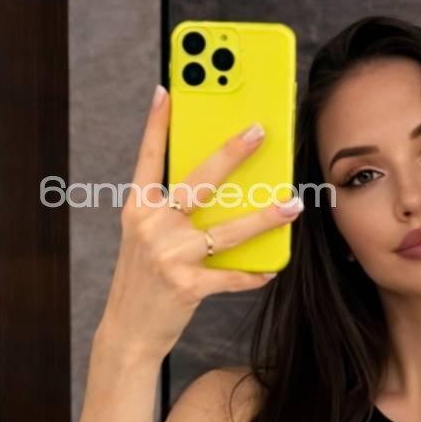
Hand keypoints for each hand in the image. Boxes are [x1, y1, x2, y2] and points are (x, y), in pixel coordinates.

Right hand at [100, 84, 302, 362]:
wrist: (128, 331)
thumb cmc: (144, 279)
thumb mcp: (147, 238)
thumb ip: (173, 212)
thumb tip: (221, 189)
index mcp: (138, 209)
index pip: (148, 158)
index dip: (157, 125)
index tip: (168, 90)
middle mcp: (151, 227)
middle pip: (198, 182)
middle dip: (231, 154)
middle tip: (259, 131)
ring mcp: (169, 256)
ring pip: (227, 230)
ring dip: (264, 217)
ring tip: (292, 204)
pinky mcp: (187, 286)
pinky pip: (231, 275)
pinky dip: (253, 273)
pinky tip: (271, 268)